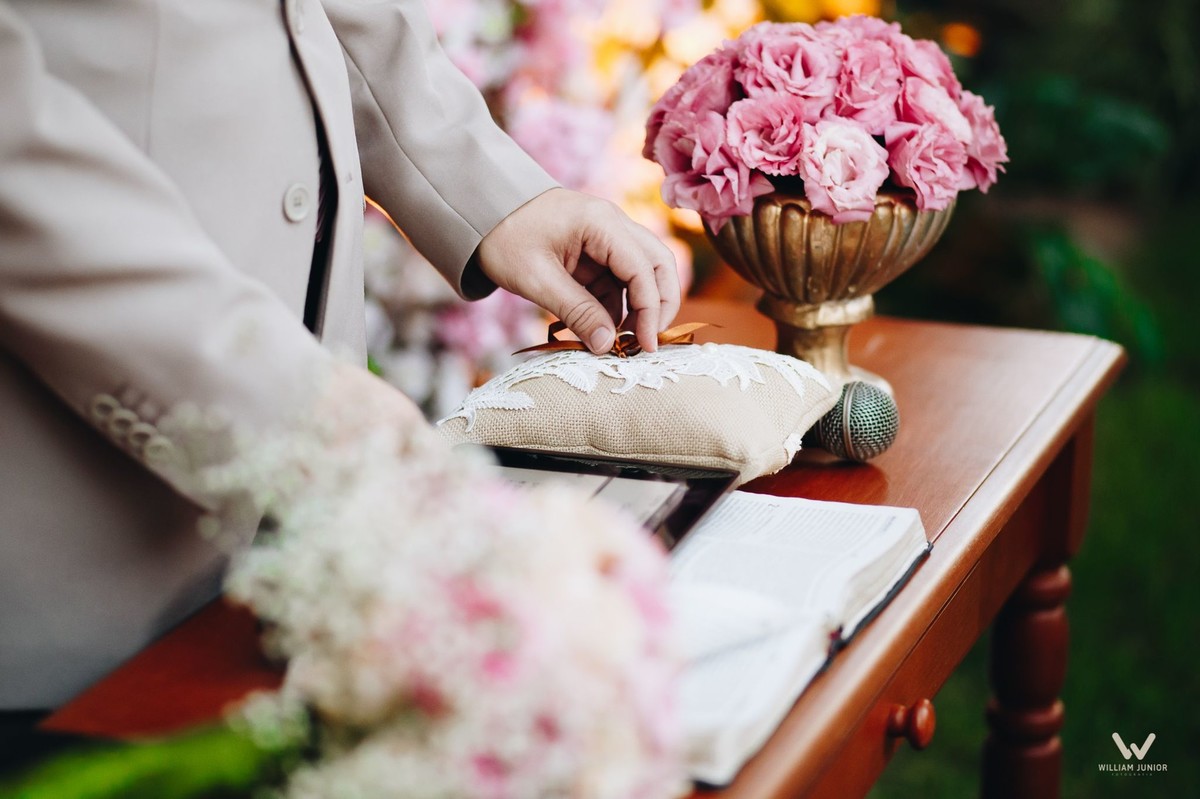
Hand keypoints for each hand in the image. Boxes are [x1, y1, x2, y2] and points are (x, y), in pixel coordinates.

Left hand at [474, 188, 680, 353]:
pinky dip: (616, 307)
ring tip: (621, 342)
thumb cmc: (504, 238)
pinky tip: (602, 330)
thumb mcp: (536, 279)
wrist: (479, 213)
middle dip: (659, 305)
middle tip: (647, 343)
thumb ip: (576, 311)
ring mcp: (606, 237)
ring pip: (643, 273)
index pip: (643, 268)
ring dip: (638, 308)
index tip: (644, 346)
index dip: (650, 310)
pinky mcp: (596, 253)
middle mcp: (612, 224)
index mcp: (600, 222)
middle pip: (658, 264)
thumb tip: (607, 345)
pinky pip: (618, 282)